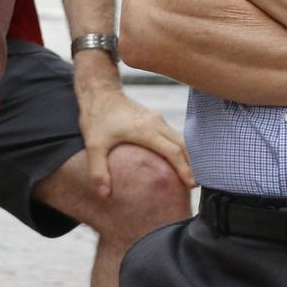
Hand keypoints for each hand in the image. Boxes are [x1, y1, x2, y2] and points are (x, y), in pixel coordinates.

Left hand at [75, 83, 194, 199]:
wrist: (99, 91)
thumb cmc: (96, 117)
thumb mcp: (93, 146)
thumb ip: (99, 171)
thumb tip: (104, 195)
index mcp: (146, 131)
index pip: (173, 152)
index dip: (184, 169)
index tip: (190, 184)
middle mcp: (156, 123)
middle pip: (182, 145)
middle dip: (190, 164)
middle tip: (193, 185)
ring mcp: (156, 118)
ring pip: (179, 138)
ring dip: (186, 155)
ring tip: (188, 174)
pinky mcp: (154, 117)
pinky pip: (172, 133)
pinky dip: (178, 147)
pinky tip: (174, 159)